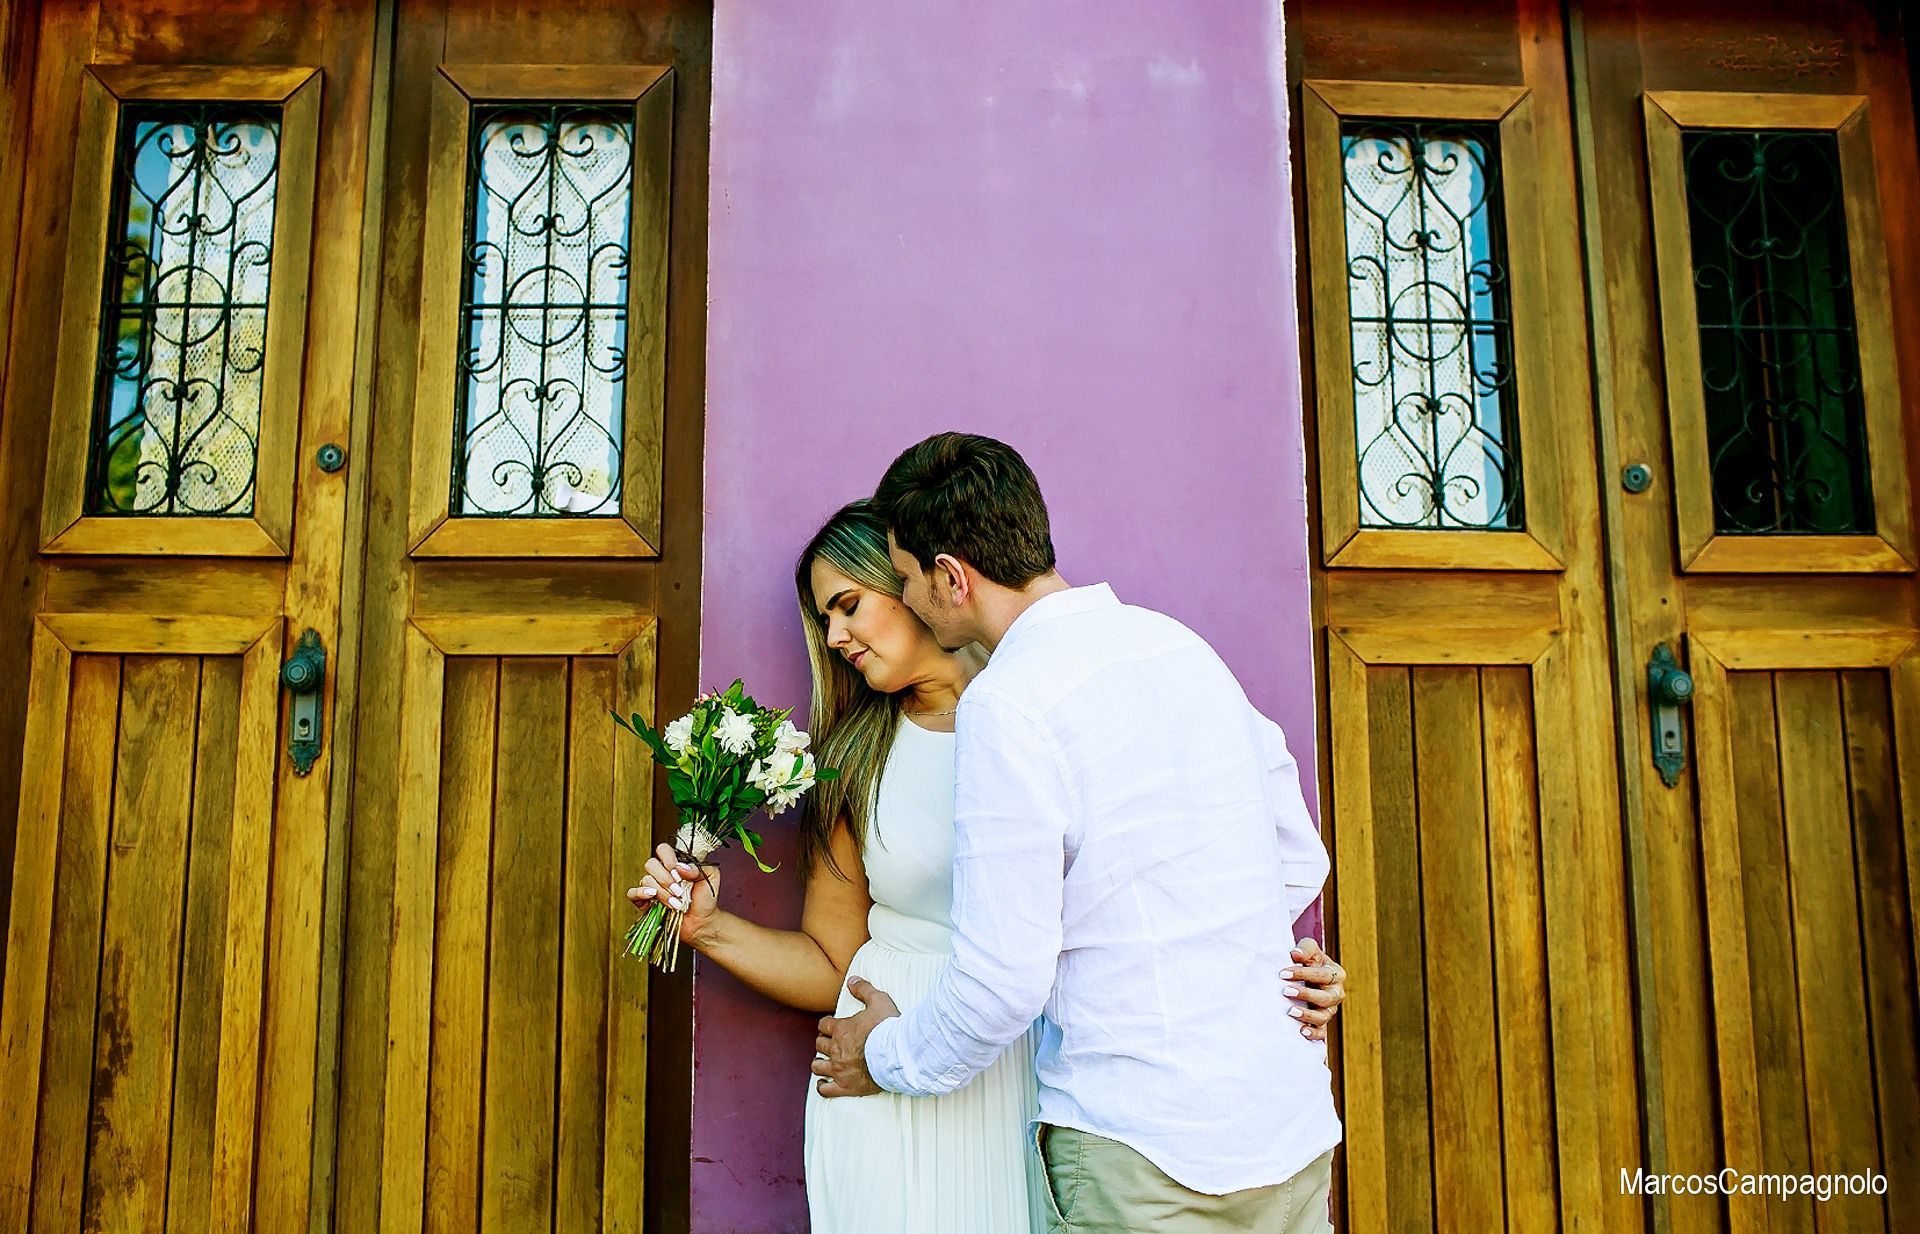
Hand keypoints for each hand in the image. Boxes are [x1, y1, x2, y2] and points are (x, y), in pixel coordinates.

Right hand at [627, 842, 720, 946]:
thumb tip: (680, 866)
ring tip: (676, 903)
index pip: (663, 850)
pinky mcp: (645, 902)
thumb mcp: (710, 877)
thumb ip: (698, 867)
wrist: (702, 922)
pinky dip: (640, 893)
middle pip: (651, 864)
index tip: (678, 871)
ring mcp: (652, 888)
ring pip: (645, 880)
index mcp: (674, 865)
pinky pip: (632, 893)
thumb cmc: (705, 900)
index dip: (668, 858)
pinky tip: (652, 896)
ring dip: (662, 892)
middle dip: (665, 878)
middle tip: (679, 890)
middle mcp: (661, 874)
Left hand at [811, 976, 899, 1098]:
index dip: (826, 1025)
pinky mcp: (845, 1086)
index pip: (823, 1025)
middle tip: (832, 1043)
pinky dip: (822, 1086)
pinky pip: (825, 1089)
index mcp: (840, 1029)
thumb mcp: (879, 1001)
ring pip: (818, 1066)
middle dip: (824, 1043)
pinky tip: (823, 1083)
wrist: (898, 1056)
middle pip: (819, 1045)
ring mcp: (838, 1069)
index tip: (831, 1026)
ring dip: (820, 1063)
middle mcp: (835, 1049)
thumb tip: (851, 980)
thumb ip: (864, 989)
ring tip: (825, 1062)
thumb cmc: (889, 1029)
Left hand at [1281, 937, 1345, 1041]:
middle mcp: (1336, 994)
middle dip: (1306, 995)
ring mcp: (1330, 1010)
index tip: (1283, 973)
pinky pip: (1322, 1033)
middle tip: (1286, 991)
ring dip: (1307, 1015)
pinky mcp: (1322, 1023)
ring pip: (1323, 1016)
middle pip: (1326, 998)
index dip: (1303, 974)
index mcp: (1336, 975)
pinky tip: (1301, 1031)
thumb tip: (1295, 954)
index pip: (1323, 975)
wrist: (1306, 974)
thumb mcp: (1309, 949)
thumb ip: (1305, 949)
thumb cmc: (1308, 960)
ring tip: (1290, 1011)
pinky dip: (1313, 1034)